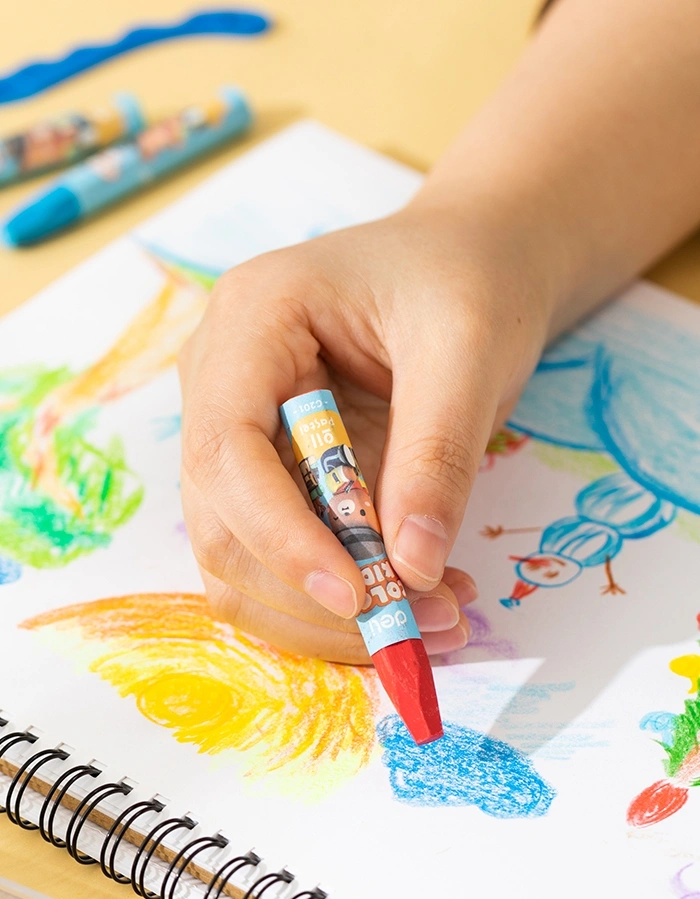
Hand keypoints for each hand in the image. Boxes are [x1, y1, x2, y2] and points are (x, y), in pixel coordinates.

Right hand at [178, 202, 552, 662]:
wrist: (468, 263)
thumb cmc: (465, 281)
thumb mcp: (468, 351)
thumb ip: (436, 455)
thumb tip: (413, 571)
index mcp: (252, 320)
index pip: (226, 449)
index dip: (280, 536)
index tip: (361, 596)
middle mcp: (223, 379)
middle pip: (224, 518)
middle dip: (313, 591)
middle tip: (418, 627)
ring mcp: (242, 428)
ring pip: (245, 553)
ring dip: (329, 610)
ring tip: (436, 618)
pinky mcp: (274, 469)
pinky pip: (284, 552)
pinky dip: (342, 593)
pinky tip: (417, 597)